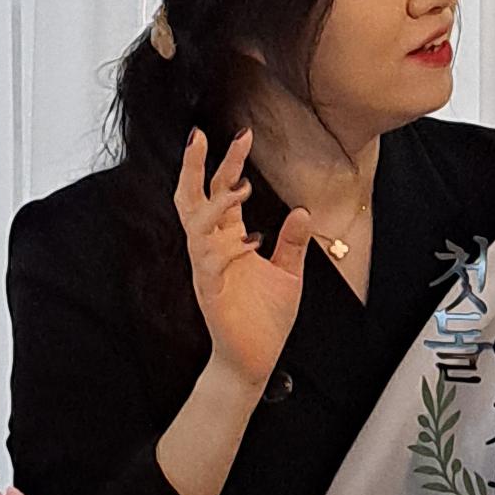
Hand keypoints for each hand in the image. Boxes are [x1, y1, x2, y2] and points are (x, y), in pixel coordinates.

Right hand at [173, 128, 312, 392]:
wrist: (253, 360)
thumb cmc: (263, 318)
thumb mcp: (287, 273)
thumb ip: (292, 243)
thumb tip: (302, 211)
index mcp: (228, 241)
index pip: (221, 193)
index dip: (228, 164)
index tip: (242, 134)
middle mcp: (212, 250)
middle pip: (192, 200)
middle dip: (194, 168)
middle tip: (200, 136)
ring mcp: (208, 270)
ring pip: (196, 227)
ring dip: (216, 204)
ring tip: (240, 186)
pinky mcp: (211, 293)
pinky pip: (211, 263)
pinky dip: (228, 248)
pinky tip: (249, 239)